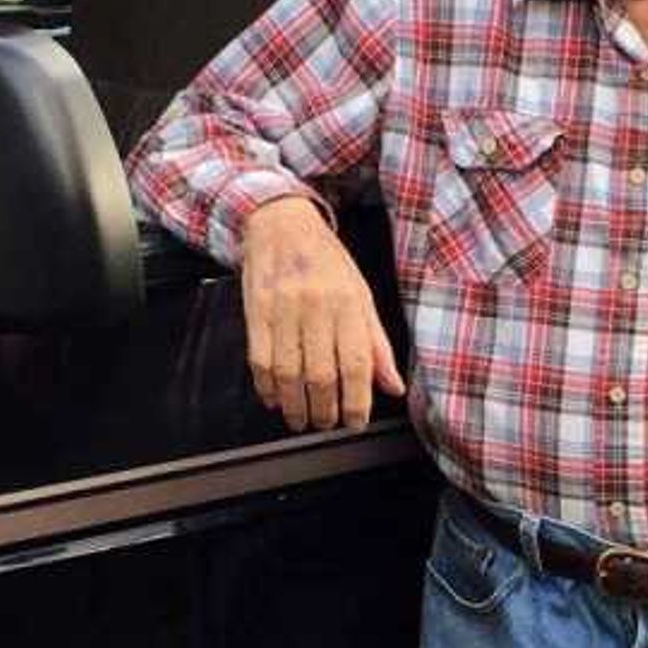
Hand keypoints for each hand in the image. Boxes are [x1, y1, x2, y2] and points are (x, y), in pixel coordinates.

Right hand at [238, 195, 405, 433]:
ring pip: (288, 372)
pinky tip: (275, 399)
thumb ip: (377, 344)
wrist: (280, 223)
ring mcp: (282, 309)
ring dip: (295, 406)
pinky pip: (259, 359)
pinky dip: (266, 387)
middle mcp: (315, 306)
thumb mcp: (362, 295)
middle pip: (320, 374)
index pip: (356, 363)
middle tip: (327, 424)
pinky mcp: (255, 312)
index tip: (356, 421)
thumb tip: (393, 386)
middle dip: (324, 410)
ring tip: (302, 420)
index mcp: (347, 302)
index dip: (356, 400)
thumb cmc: (325, 260)